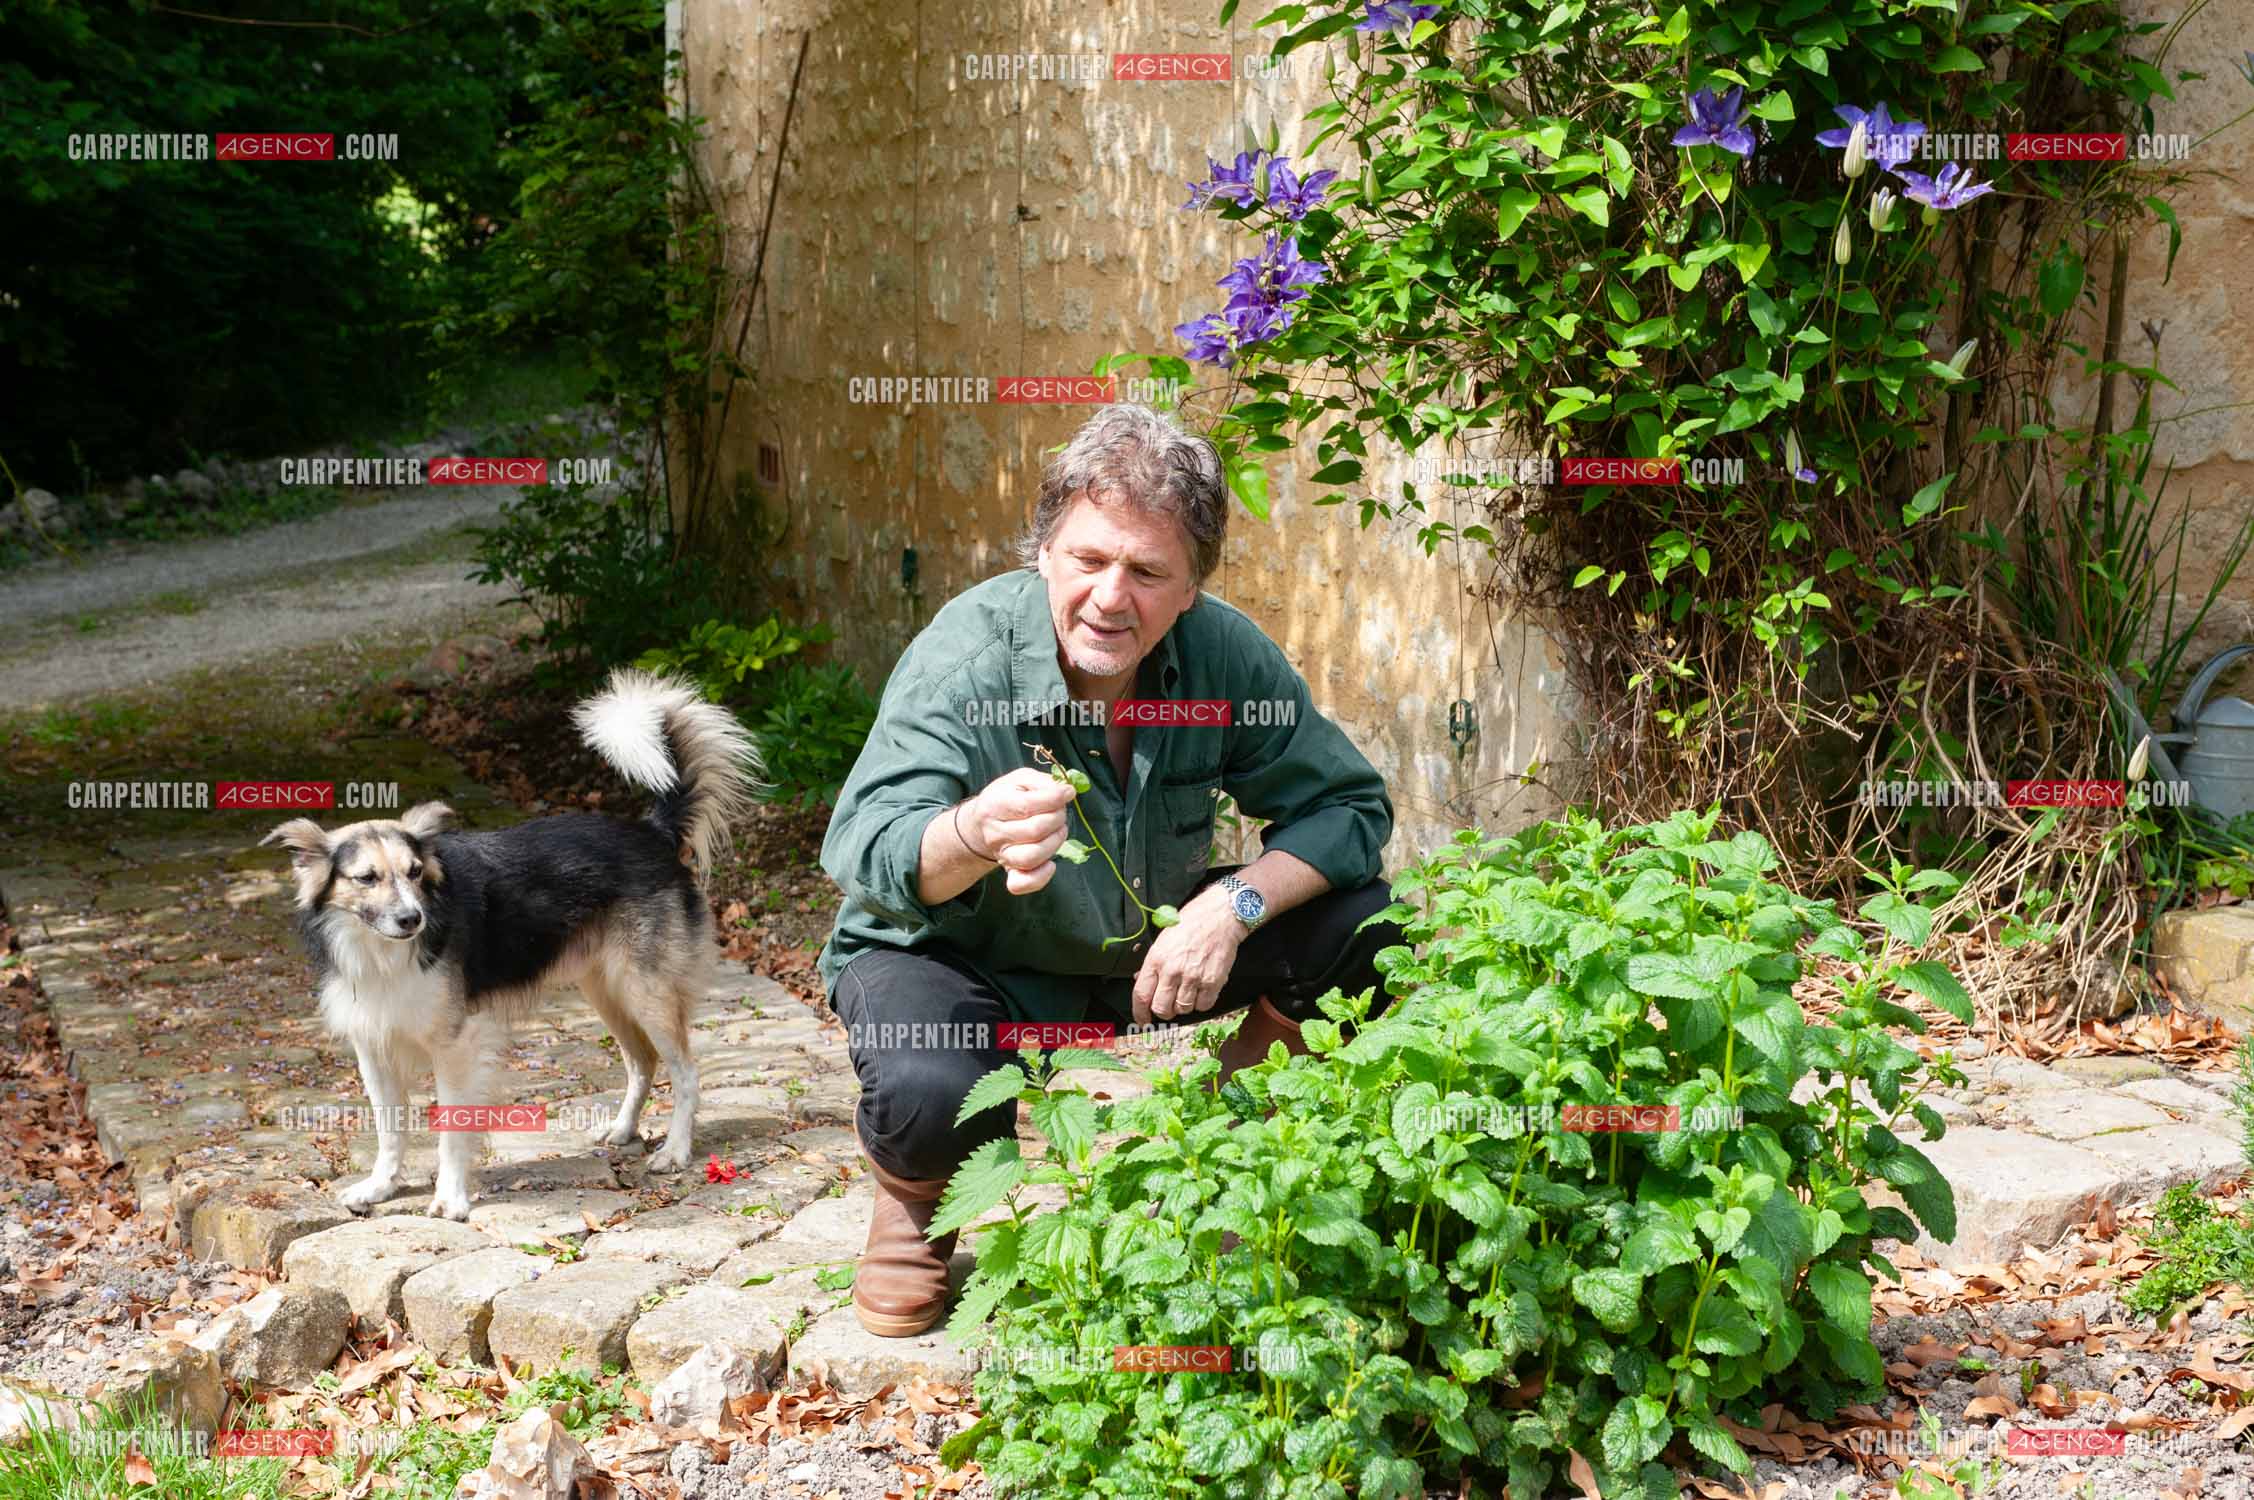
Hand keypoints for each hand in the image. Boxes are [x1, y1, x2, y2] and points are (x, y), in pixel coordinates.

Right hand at [967, 769, 1076, 894]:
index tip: (1068, 793)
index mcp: (995, 805)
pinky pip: (1022, 884)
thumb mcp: (1021, 779)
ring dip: (1055, 842)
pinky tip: (1050, 863)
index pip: (1027, 806)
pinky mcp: (1009, 872)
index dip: (1054, 799)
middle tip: (1060, 811)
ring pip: (1032, 856)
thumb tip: (1065, 791)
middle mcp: (995, 833)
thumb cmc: (1007, 797)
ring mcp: (1002, 855)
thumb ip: (1043, 782)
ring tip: (1058, 830)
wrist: (982, 823)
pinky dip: (1041, 876)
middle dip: (1057, 818)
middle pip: (1034, 830)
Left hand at [1132, 887, 1244, 1023]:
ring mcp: (1194, 977)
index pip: (1141, 995)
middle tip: (1168, 1004)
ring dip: (1183, 1005)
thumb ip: (1153, 964)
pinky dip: (1202, 1002)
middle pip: (1161, 1009)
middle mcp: (1173, 970)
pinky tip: (1201, 989)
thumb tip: (1141, 982)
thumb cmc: (1191, 924)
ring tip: (1187, 990)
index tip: (1143, 1019)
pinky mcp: (1213, 981)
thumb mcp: (1163, 940)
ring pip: (1183, 1009)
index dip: (1140, 1013)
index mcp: (1156, 959)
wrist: (1220, 916)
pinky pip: (1204, 1006)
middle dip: (1163, 1011)